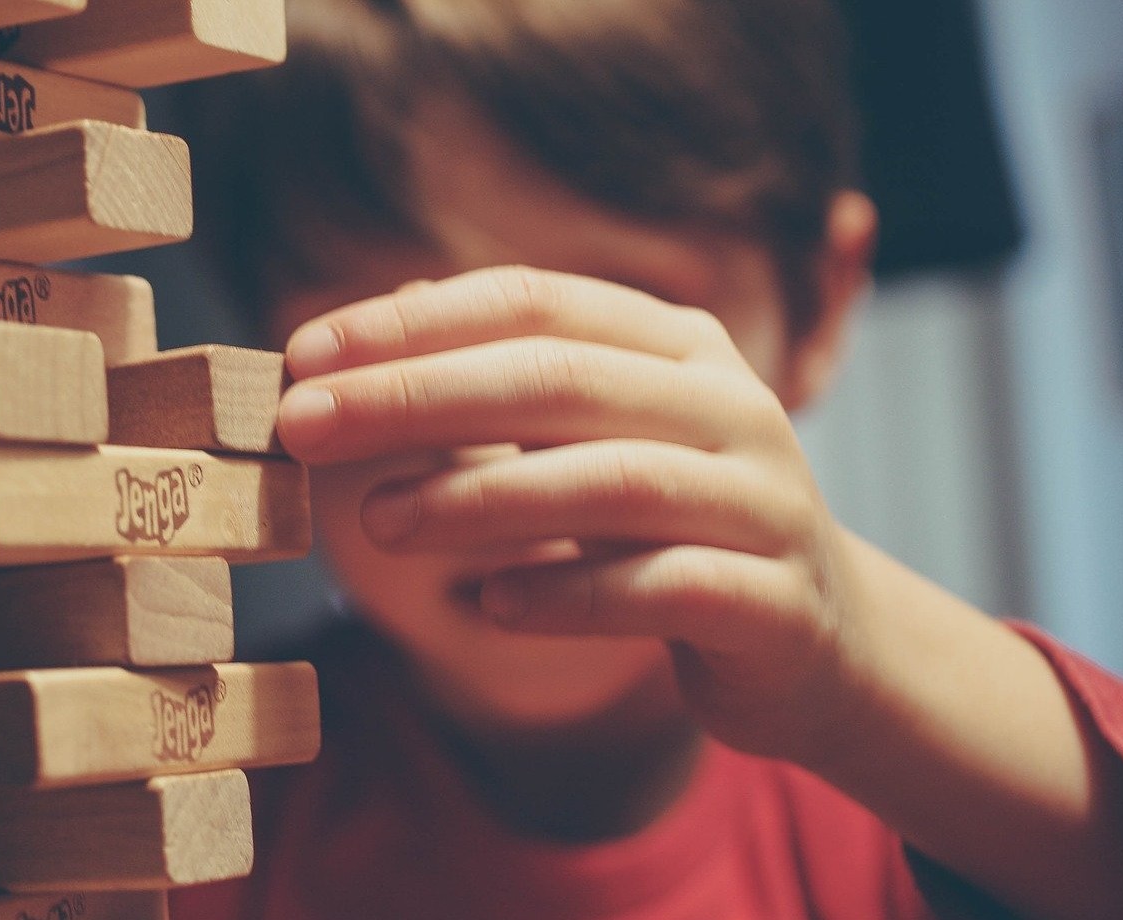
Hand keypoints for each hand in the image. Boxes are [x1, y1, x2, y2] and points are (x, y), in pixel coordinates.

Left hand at [275, 266, 869, 761]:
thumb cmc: (672, 528)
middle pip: (559, 378)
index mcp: (678, 345)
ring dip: (477, 497)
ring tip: (377, 521)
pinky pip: (660, 589)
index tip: (301, 353)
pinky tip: (486, 606)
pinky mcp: (774, 603)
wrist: (821, 647)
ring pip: (611, 481)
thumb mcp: (596, 437)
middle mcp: (730, 405)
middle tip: (304, 425)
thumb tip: (385, 315)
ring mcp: (763, 502)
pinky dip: (565, 594)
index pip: (532, 300)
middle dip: (416, 395)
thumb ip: (508, 380)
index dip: (411, 323)